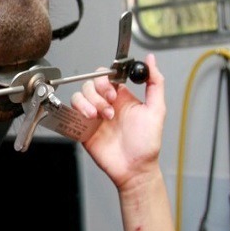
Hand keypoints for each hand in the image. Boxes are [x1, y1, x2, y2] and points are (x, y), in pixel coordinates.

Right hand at [70, 54, 165, 190]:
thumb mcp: (156, 110)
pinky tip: (91, 118)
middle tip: (109, 106)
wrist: (134, 169)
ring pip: (81, 94)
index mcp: (122, 97)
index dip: (107, 79)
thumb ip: (155, 83)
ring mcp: (94, 114)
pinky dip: (79, 109)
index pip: (108, 76)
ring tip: (102, 116)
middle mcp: (107, 103)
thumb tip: (151, 61)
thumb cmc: (146, 145)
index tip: (114, 90)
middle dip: (98, 92)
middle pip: (92, 83)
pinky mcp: (83, 126)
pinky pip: (73, 109)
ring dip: (90, 101)